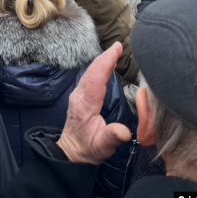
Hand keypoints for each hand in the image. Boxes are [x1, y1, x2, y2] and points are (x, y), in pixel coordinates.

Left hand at [57, 42, 131, 163]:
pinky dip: (98, 67)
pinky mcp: (80, 96)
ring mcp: (78, 95)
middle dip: (105, 57)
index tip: (116, 49)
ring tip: (114, 50)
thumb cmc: (88, 148)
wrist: (72, 152)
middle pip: (92, 72)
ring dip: (102, 60)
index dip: (106, 63)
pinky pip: (89, 77)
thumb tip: (124, 132)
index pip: (96, 79)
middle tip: (118, 45)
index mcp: (85, 105)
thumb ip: (112, 137)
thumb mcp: (102, 147)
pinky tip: (106, 64)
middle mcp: (80, 96)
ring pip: (90, 72)